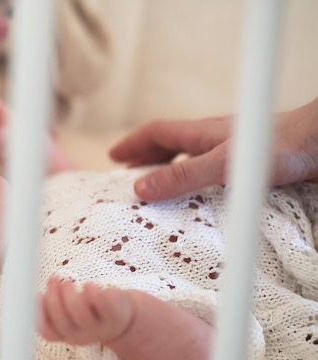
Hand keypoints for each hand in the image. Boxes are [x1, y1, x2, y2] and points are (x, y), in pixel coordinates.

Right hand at [38, 276, 133, 345]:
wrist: (123, 319)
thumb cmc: (90, 311)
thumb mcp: (71, 313)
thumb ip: (55, 303)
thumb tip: (45, 286)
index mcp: (68, 336)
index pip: (47, 332)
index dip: (40, 313)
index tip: (39, 294)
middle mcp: (83, 336)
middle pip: (63, 320)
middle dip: (54, 296)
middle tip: (54, 280)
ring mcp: (100, 328)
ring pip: (79, 311)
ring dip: (69, 292)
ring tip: (68, 282)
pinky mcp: (116, 316)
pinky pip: (101, 303)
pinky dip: (91, 290)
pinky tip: (89, 285)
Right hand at [109, 97, 317, 200]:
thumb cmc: (279, 148)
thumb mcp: (223, 165)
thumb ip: (184, 176)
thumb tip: (139, 188)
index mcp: (201, 134)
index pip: (157, 133)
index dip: (133, 144)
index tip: (112, 157)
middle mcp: (213, 140)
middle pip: (170, 143)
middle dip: (145, 156)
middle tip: (127, 172)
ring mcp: (231, 151)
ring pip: (189, 156)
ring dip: (168, 167)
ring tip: (158, 185)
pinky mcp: (248, 165)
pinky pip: (209, 170)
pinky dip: (193, 179)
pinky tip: (199, 195)